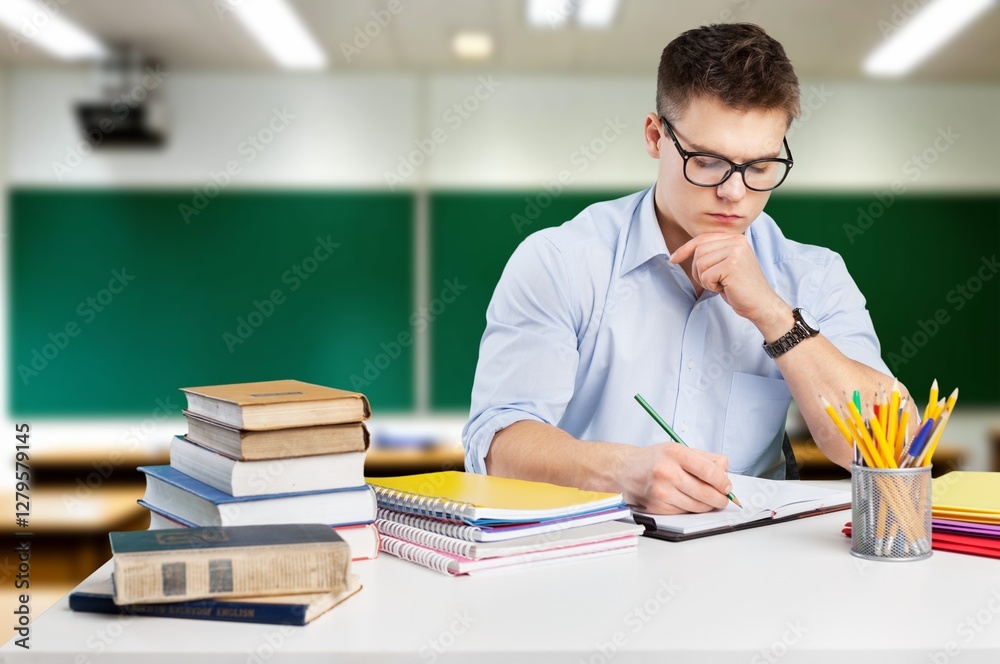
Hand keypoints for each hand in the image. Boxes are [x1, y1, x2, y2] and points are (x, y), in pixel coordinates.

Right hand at [619, 443, 731, 514]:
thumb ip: (704, 458)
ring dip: (708, 506)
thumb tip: (725, 471)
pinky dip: (692, 509)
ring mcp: (661, 491)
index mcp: (675, 453)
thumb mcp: (679, 449)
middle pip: (705, 492)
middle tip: (724, 498)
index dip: (723, 482)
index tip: (728, 486)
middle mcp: (667, 472)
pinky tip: (691, 501)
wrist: (625, 470)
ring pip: (697, 506)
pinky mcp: (658, 507)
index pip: (708, 471)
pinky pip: (684, 512)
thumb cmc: (655, 459)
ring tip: (710, 500)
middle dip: (720, 498)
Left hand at [669, 233, 788, 332]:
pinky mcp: (732, 265)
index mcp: (735, 238)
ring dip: (705, 279)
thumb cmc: (740, 288)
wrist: (761, 304)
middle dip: (698, 270)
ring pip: (700, 263)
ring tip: (722, 284)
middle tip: (714, 282)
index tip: (672, 259)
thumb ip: (712, 253)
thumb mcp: (725, 265)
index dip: (685, 249)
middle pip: (698, 251)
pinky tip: (725, 288)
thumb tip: (682, 251)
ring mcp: (735, 251)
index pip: (702, 238)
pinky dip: (711, 286)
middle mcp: (736, 241)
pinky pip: (706, 276)